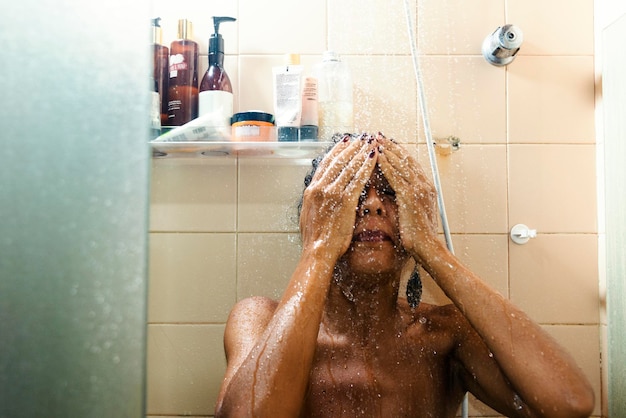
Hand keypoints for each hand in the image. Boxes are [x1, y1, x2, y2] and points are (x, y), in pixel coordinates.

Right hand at [300, 135, 377, 260]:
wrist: (317, 252)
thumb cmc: (315, 240)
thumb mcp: (309, 216)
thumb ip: (315, 203)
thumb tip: (317, 197)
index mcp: (312, 190)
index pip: (326, 164)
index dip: (337, 151)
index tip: (346, 142)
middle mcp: (320, 187)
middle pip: (338, 160)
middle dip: (351, 147)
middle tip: (362, 136)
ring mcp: (332, 193)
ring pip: (349, 166)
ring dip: (361, 152)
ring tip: (371, 142)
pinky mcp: (344, 201)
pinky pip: (358, 179)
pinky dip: (367, 166)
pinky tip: (374, 158)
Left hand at [376, 136, 438, 263]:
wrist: (427, 247)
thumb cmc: (417, 235)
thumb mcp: (412, 212)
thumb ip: (404, 199)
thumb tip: (393, 193)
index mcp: (425, 188)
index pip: (410, 164)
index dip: (398, 152)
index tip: (386, 142)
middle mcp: (424, 185)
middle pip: (406, 159)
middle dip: (391, 146)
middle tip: (378, 135)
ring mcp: (418, 190)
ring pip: (401, 164)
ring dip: (387, 150)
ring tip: (375, 140)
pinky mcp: (410, 197)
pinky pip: (396, 177)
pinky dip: (387, 165)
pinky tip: (378, 156)